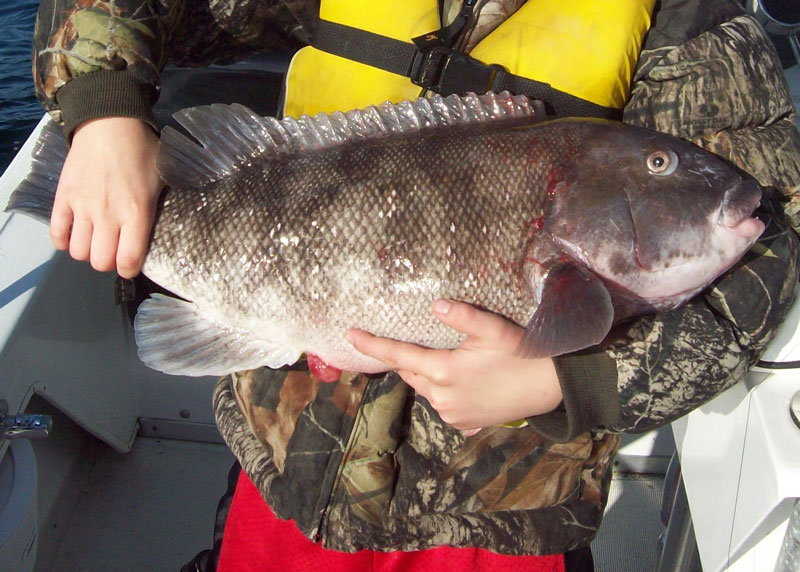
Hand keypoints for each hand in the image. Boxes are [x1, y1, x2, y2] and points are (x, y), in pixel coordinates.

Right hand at [50, 117, 162, 277]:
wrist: (110, 121)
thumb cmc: (142, 149)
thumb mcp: (164, 179)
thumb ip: (161, 207)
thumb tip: (167, 228)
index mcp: (137, 213)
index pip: (128, 261)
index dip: (130, 269)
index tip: (132, 263)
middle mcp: (108, 215)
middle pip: (100, 262)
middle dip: (109, 262)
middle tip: (114, 250)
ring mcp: (83, 206)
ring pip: (79, 252)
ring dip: (88, 251)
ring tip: (97, 240)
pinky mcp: (64, 197)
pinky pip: (57, 233)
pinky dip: (64, 240)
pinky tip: (75, 234)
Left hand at [346, 300, 562, 429]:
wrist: (548, 389)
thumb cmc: (521, 354)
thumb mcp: (493, 329)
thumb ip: (463, 316)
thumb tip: (435, 306)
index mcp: (444, 371)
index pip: (398, 355)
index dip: (372, 345)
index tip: (350, 336)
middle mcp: (441, 397)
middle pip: (410, 373)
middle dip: (406, 358)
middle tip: (413, 341)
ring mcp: (451, 414)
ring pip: (424, 389)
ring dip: (425, 374)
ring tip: (444, 359)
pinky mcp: (462, 424)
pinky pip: (440, 404)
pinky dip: (441, 391)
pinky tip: (460, 382)